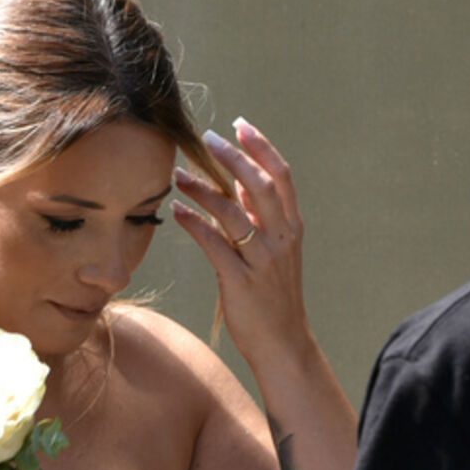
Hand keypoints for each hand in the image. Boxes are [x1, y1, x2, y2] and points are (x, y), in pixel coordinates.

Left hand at [172, 117, 310, 369]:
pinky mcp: (241, 282)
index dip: (262, 148)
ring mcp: (263, 261)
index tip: (240, 125)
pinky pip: (215, 244)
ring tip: (177, 175)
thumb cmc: (273, 295)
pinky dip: (195, 223)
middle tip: (208, 139)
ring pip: (234, 213)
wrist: (283, 344)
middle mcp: (281, 240)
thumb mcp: (275, 251)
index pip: (281, 177)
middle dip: (234, 158)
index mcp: (291, 228)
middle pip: (260, 187)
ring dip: (204, 189)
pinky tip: (177, 211)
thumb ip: (261, 216)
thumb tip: (243, 180)